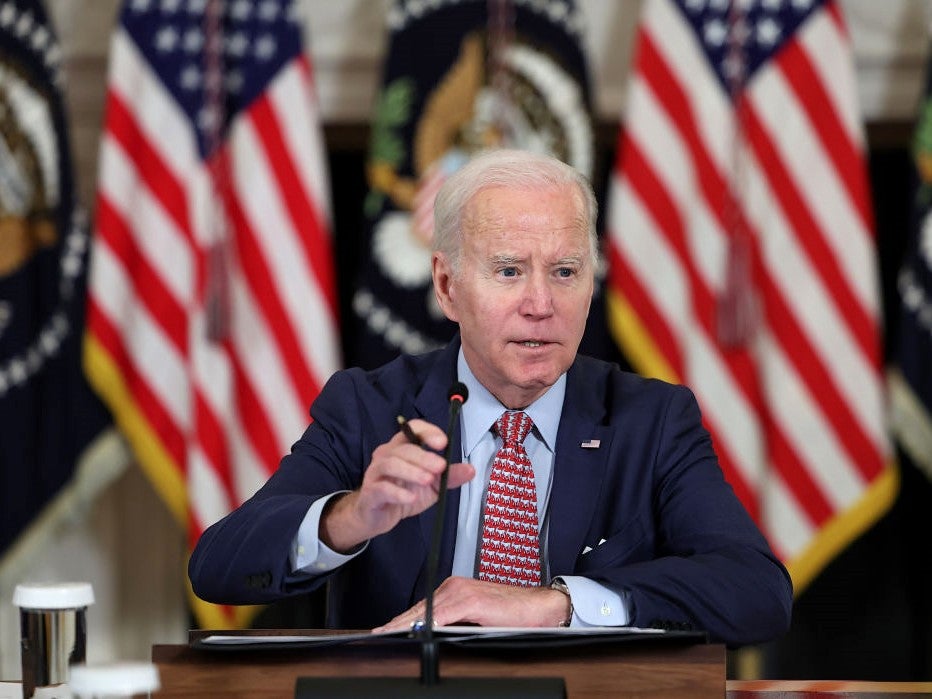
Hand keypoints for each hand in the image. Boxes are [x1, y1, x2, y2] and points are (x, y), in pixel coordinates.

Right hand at [320, 420, 474, 551]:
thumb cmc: (402, 495)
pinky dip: (398, 492)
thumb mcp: (431, 486)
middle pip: (403, 448)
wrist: (376, 517)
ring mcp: (375, 473)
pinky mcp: (370, 493)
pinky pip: (382, 488)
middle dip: (423, 456)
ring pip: (390, 464)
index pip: (412, 429)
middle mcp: (386, 455)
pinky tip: (411, 498)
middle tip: (440, 467)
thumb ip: (448, 476)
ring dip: (411, 471)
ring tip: (428, 480)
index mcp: (401, 448)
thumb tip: (470, 470)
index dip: (427, 432)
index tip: (443, 443)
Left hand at [372, 577, 570, 631]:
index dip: (401, 620)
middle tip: (377, 634)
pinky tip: (415, 631)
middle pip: (419, 608)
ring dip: (405, 624)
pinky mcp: (471, 601)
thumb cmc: (514, 614)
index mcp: (455, 589)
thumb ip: (456, 621)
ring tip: (386, 635)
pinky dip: (427, 623)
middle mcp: (455, 587)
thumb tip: (435, 633)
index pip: (422, 606)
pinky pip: (443, 615)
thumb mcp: (477, 618)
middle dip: (397, 623)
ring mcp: (462, 592)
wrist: (541, 607)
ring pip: (426, 611)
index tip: (385, 630)